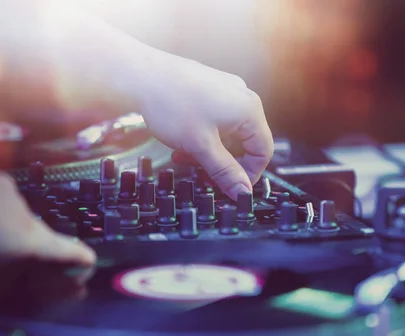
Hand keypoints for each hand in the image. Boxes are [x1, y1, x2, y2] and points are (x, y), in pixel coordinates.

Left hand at [0, 162, 95, 303]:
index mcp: (33, 239)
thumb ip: (6, 285)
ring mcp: (9, 190)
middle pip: (33, 232)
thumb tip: (17, 287)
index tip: (88, 262)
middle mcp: (28, 212)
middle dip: (20, 243)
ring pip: (10, 211)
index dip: (81, 258)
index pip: (69, 249)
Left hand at [137, 53, 273, 199]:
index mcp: (249, 109)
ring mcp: (226, 89)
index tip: (232, 187)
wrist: (141, 75)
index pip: (263, 151)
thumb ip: (225, 172)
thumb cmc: (171, 103)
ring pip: (227, 132)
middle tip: (204, 175)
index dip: (249, 174)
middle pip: (245, 142)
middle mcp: (242, 96)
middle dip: (224, 163)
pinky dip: (203, 135)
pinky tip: (183, 140)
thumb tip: (242, 192)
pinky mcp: (210, 87)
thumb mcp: (202, 147)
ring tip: (186, 157)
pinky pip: (215, 119)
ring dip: (210, 150)